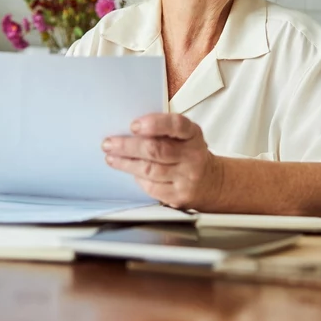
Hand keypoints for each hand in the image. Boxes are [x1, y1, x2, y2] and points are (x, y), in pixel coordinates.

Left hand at [101, 113, 223, 209]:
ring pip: (150, 170)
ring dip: (126, 163)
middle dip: (128, 146)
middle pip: (156, 150)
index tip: (134, 125)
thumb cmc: (189, 154)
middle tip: (109, 144)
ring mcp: (186, 178)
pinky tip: (129, 171)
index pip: (176, 125)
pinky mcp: (178, 196)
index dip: (154, 124)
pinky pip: (151, 187)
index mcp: (192, 134)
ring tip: (111, 157)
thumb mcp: (184, 136)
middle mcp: (192, 156)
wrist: (211, 183)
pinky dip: (137, 178)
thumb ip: (162, 130)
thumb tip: (128, 130)